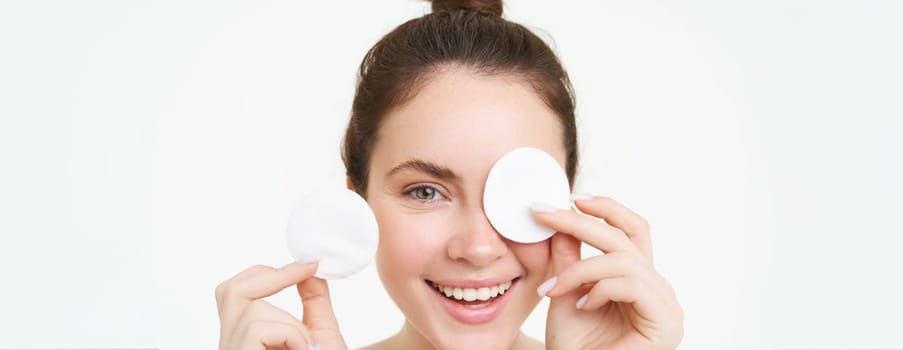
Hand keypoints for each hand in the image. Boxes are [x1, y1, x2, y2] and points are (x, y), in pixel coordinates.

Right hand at [215, 262, 346, 349]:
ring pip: (249, 307)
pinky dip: (289, 335)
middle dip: (271, 276)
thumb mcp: (320, 334)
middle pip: (231, 291)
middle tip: (305, 271)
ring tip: (305, 348)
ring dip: (290, 322)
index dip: (267, 273)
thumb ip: (313, 301)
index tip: (308, 264)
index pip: (235, 292)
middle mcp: (231, 345)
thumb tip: (308, 267)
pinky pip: (257, 327)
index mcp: (246, 336)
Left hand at [535, 195, 683, 348]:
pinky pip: (632, 283)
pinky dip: (600, 288)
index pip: (631, 230)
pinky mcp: (666, 321)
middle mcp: (658, 288)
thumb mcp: (564, 291)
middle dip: (580, 222)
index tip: (571, 197)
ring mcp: (666, 305)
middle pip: (625, 237)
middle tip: (543, 215)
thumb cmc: (574, 347)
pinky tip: (582, 306)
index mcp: (638, 279)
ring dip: (581, 269)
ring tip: (554, 290)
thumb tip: (558, 217)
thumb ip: (567, 256)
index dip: (606, 208)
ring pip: (624, 259)